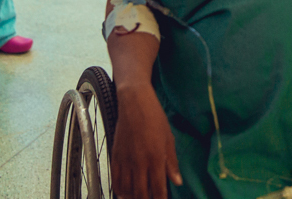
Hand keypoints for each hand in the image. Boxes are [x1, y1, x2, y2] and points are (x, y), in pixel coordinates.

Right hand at [112, 83, 181, 198]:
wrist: (134, 102)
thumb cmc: (155, 118)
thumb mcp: (169, 138)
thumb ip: (172, 162)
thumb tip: (177, 182)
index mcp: (155, 157)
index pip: (158, 188)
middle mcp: (139, 162)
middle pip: (141, 193)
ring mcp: (125, 160)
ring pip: (127, 189)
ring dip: (133, 198)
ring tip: (138, 198)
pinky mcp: (115, 155)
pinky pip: (115, 179)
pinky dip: (119, 189)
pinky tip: (124, 193)